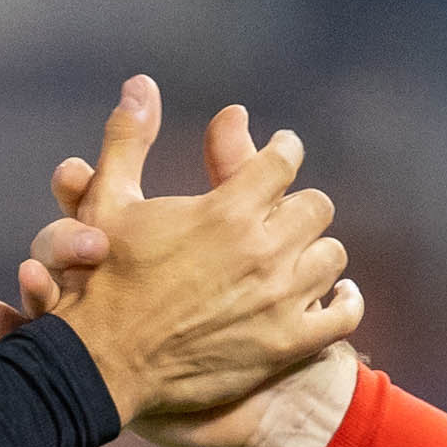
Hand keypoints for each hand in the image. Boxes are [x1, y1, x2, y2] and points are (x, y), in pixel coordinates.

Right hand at [0, 83, 361, 446]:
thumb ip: (129, 138)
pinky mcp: (287, 344)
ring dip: (315, 250)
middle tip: (283, 209)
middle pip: (316, 206)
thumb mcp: (109, 200)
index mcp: (227, 209)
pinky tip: (336, 294)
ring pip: (332, 256)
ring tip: (299, 252)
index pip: (283, 161)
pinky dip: (344, 301)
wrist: (103, 364)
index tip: (281, 151)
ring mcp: (280, 299)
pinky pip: (343, 314)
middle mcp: (263, 249)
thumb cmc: (102, 279)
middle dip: (298, 204)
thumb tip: (140, 83)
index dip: (283, 150)